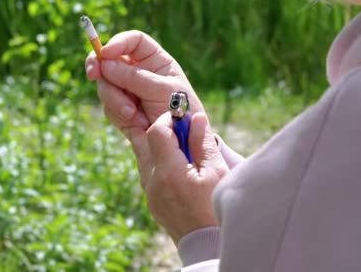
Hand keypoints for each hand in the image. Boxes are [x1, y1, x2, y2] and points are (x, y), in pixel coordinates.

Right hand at [85, 30, 204, 137]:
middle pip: (110, 60)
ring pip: (105, 84)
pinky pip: (108, 106)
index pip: (133, 41)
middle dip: (100, 68)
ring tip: (133, 113)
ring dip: (114, 98)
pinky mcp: (121, 109)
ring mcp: (128, 91)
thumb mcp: (161, 90)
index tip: (105, 52)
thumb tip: (104, 63)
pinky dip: (118, 114)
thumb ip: (134, 77)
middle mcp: (139, 72)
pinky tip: (136, 122)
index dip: (118, 42)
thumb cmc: (179, 110)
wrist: (180, 142)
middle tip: (93, 75)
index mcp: (154, 60)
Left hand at [128, 111, 227, 242]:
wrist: (207, 244)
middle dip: (161, 130)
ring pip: (144, 157)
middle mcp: (153, 181)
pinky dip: (158, 162)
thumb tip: (195, 117)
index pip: (156, 131)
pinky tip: (178, 166)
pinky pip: (148, 173)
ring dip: (159, 146)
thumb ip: (203, 143)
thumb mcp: (216, 173)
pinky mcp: (152, 201)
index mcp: (169, 172)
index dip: (169, 119)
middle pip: (144, 142)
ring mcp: (149, 193)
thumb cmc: (216, 208)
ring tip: (183, 148)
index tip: (183, 117)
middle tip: (181, 130)